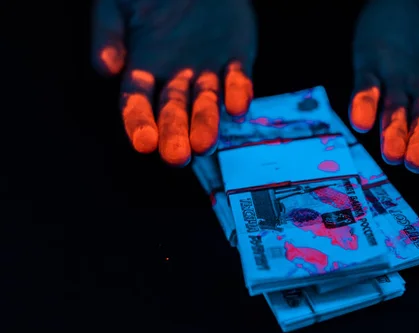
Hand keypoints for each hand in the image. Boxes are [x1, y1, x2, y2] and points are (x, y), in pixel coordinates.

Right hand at [92, 0, 256, 166]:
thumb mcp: (117, 3)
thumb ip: (107, 34)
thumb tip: (105, 68)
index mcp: (144, 66)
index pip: (137, 102)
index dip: (139, 123)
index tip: (144, 143)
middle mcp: (177, 76)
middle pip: (173, 112)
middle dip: (174, 134)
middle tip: (177, 156)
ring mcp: (208, 70)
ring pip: (207, 103)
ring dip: (206, 123)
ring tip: (205, 144)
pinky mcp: (236, 59)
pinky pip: (238, 80)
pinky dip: (239, 94)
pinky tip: (238, 110)